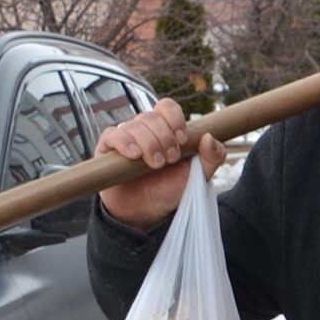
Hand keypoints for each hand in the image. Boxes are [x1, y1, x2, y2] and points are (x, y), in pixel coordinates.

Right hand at [95, 98, 225, 230]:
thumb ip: (212, 157)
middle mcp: (144, 130)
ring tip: (155, 165)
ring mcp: (125, 137)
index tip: (182, 140)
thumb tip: (210, 137)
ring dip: (149, 144)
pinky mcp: (107, 149)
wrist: (145, 212)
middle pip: (151, 116)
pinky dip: (125, 142)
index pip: (166, 107)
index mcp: (165, 130)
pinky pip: (112, 134)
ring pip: (134, 125)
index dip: (175, 119)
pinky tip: (134, 156)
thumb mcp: (198, 176)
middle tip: (170, 160)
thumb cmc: (169, 190)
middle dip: (164, 138)